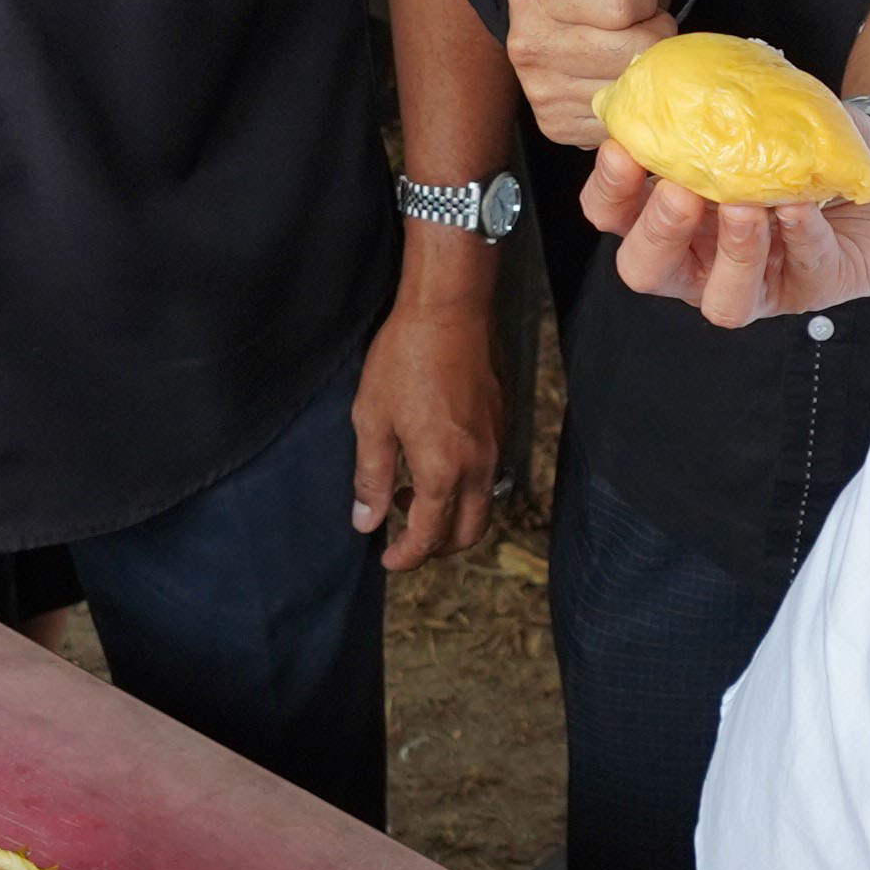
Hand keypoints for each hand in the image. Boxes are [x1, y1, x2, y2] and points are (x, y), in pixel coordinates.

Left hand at [351, 282, 504, 572]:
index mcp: (443, 471)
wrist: (450, 309)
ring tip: (411, 493)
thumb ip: (369, 477)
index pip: (429, 536)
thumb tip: (365, 523)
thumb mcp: (371, 419)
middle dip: (437, 546)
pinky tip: (436, 461)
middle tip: (404, 536)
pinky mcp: (504, 422)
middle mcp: (479, 466)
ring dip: (452, 515)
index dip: (407, 556)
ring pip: (483, 504)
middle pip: (468, 532)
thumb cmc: (404, 360)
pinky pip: (491, 473)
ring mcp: (497, 444)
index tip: (387, 560)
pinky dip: (466, 486)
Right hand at [501, 0, 677, 145]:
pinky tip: (614, 75)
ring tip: (622, 44)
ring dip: (642, 70)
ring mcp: (538, 92)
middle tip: (631, 20)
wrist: (570, 10)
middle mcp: (525, 45)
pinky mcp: (556, 125)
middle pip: (635, 52)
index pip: (628, 2)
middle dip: (649, 33)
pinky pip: (620, 120)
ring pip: (634, 89)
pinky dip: (630, 102)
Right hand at [582, 122, 869, 331]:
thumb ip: (722, 101)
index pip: (615, 216)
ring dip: (729, 251)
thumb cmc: (807, 147)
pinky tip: (798, 205)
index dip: (609, 190)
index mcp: (675, 216)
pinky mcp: (813, 288)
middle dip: (658, 232)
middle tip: (680, 189)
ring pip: (722, 300)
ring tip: (743, 206)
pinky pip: (802, 269)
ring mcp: (759, 283)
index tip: (622, 148)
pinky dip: (798, 236)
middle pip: (648, 270)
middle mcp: (705, 260)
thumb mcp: (759, 114)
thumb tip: (680, 72)